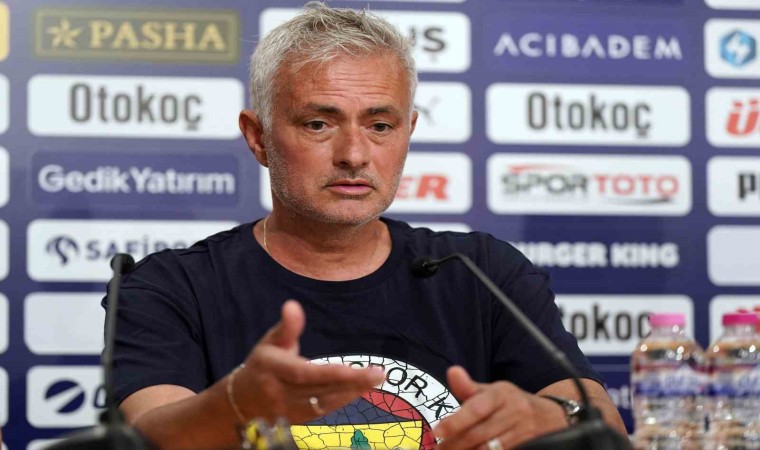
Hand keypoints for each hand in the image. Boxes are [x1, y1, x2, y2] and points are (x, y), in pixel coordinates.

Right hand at [231, 300, 384, 422]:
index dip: (330, 373)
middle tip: (379, 373)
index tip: (354, 368)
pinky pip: (324, 411)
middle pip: (319, 390)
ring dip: (352, 392)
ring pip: (324, 404)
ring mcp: (288, 411)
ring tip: (376, 378)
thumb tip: (293, 305)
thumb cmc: (262, 364)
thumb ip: (287, 326)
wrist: (240, 402)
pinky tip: (361, 389)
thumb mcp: (271, 341)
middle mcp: (279, 393)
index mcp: (272, 369)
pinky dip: (344, 400)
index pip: (303, 374)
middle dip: (351, 382)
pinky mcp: (297, 420)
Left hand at [434, 366, 566, 449]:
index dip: (456, 421)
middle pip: (480, 433)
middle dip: (455, 444)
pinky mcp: (528, 447)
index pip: (477, 408)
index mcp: (502, 394)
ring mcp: (523, 432)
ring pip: (490, 449)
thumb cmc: (512, 403)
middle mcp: (514, 412)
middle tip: (438, 449)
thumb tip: (452, 371)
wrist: (553, 417)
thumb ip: (469, 388)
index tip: (438, 431)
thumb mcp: (494, 391)